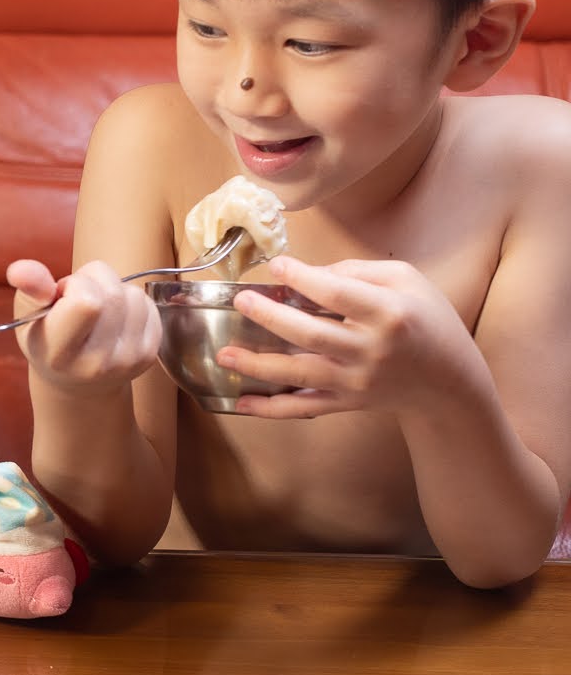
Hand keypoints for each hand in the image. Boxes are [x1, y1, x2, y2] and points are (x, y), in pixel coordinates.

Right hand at [7, 259, 160, 394]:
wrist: (79, 383)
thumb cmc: (47, 341)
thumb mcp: (28, 316)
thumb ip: (28, 288)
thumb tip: (20, 269)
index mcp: (60, 353)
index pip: (87, 302)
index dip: (76, 284)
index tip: (62, 295)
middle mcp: (98, 362)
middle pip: (112, 292)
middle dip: (94, 281)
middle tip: (77, 300)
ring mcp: (129, 360)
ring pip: (133, 293)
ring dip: (114, 291)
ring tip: (96, 311)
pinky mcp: (150, 353)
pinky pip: (148, 304)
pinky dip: (131, 303)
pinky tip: (114, 319)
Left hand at [223, 256, 476, 417]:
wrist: (449, 381)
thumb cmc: (427, 320)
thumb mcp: (407, 282)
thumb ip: (358, 272)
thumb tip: (308, 272)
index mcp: (390, 314)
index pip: (338, 294)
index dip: (303, 278)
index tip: (276, 265)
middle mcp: (372, 350)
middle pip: (312, 335)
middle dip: (271, 317)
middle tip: (241, 301)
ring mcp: (358, 381)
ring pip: (301, 374)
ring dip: (259, 366)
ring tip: (225, 355)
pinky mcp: (348, 402)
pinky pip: (304, 408)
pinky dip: (271, 409)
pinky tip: (241, 404)